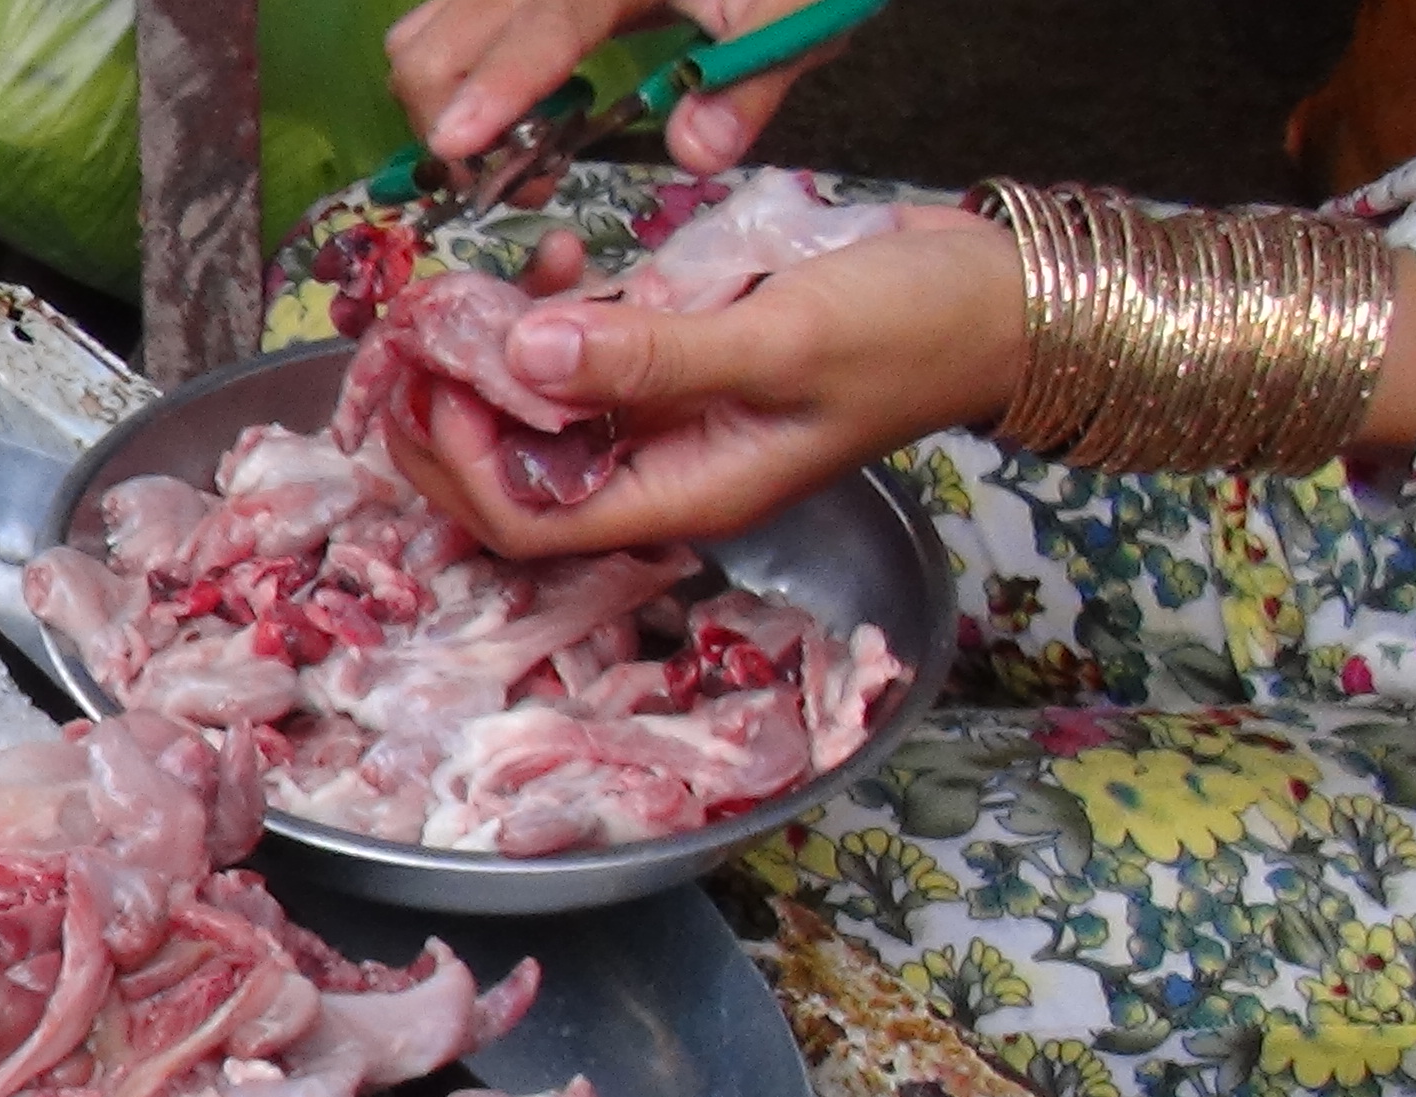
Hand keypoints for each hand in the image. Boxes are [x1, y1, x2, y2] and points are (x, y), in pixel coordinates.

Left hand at [377, 207, 1026, 555]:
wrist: (1003, 296)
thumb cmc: (913, 332)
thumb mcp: (776, 342)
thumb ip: (650, 357)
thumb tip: (525, 359)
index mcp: (683, 495)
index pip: (528, 520)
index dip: (459, 465)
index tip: (429, 383)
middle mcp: (665, 468)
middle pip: (516, 473)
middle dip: (453, 413)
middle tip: (412, 337)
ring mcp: (674, 416)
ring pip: (546, 408)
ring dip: (500, 352)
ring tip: (477, 287)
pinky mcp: (686, 360)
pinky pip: (595, 353)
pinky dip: (563, 312)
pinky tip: (564, 257)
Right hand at [388, 0, 852, 173]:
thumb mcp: (788, 19)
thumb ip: (747, 85)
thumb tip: (697, 151)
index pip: (539, 28)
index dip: (495, 88)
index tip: (457, 147)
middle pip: (444, 41)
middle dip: (454, 124)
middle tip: (527, 181)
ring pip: (422, 35)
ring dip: (445, 108)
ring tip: (520, 147)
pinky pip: (436, 27)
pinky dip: (450, 81)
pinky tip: (512, 106)